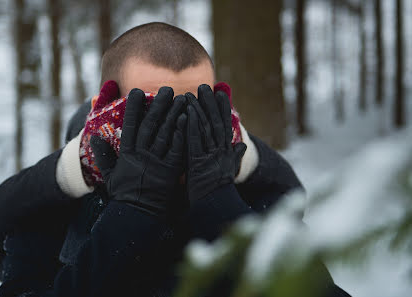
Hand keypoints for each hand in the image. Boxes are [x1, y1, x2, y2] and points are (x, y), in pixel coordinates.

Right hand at [90, 87, 186, 216]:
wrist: (136, 215)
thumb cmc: (123, 195)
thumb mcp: (109, 175)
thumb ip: (103, 156)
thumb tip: (94, 139)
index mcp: (127, 154)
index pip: (131, 126)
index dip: (135, 108)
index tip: (138, 92)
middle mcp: (142, 154)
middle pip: (151, 125)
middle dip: (159, 106)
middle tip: (168, 89)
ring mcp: (156, 162)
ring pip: (165, 133)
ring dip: (173, 115)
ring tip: (181, 99)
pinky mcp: (170, 170)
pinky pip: (176, 149)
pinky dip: (181, 133)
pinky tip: (186, 120)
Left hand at [185, 85, 246, 202]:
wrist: (216, 208)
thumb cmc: (220, 193)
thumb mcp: (230, 172)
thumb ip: (235, 158)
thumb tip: (242, 147)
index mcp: (226, 153)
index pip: (225, 126)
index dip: (222, 109)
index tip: (220, 94)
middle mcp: (220, 151)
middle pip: (216, 123)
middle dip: (210, 104)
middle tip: (205, 87)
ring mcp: (210, 156)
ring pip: (206, 128)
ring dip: (200, 109)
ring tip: (194, 94)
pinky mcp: (198, 162)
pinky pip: (195, 141)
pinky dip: (192, 125)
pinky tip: (188, 112)